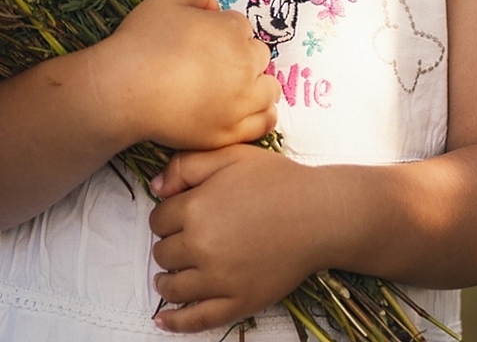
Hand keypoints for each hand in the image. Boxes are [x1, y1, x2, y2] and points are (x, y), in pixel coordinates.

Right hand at [88, 0, 275, 149]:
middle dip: (242, 57)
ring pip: (268, 89)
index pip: (241, 28)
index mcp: (232, 31)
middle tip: (214, 65)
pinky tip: (243, 110)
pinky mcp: (231, 131)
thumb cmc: (142, 41)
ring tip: (232, 88)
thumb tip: (214, 6)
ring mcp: (241, 102)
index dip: (222, 32)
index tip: (203, 42)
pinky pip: (264, 122)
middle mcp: (245, 66)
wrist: (124, 90)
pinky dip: (260, 114)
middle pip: (258, 57)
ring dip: (256, 84)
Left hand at [147, 144, 330, 332]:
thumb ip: (186, 165)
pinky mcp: (239, 302)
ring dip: (166, 280)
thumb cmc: (279, 182)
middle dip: (169, 245)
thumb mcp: (231, 155)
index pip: (158, 220)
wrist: (321, 215)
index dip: (167, 217)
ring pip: (173, 286)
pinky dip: (176, 321)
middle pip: (163, 253)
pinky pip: (197, 318)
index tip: (179, 216)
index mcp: (196, 209)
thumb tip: (155, 187)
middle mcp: (202, 247)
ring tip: (169, 276)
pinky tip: (163, 319)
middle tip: (184, 240)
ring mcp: (220, 279)